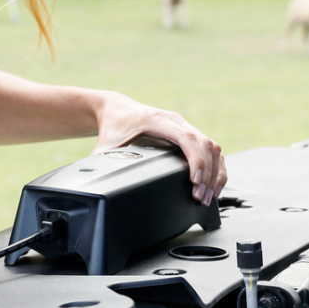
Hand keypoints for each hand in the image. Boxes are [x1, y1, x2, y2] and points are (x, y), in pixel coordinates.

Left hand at [91, 91, 225, 205]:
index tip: (195, 181)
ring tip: (208, 196)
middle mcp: (175, 121)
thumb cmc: (113, 125)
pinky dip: (215, 167)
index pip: (186, 138)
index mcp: (157, 120)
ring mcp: (185, 126)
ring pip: (212, 147)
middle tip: (200, 198)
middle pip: (204, 144)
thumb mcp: (105, 144)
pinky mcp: (188, 134)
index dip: (195, 160)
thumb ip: (100, 160)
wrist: (117, 109)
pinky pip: (211, 149)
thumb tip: (93, 178)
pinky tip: (213, 185)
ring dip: (214, 172)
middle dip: (206, 174)